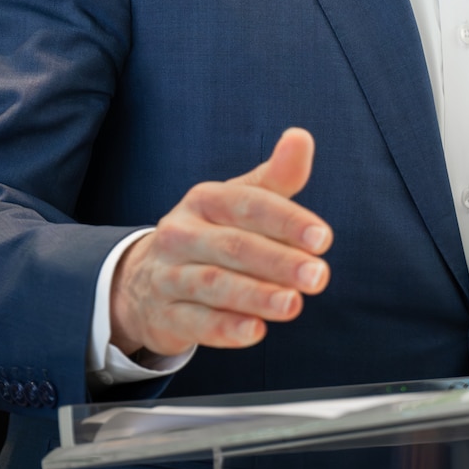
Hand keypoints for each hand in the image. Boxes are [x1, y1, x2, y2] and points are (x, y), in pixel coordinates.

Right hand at [109, 127, 332, 355]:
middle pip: (233, 246)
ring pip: (213, 285)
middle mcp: (182, 234)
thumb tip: (301, 137)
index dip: (287, 220)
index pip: (248, 204)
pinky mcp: (164, 315)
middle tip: (318, 276)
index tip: (323, 238)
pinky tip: (255, 331)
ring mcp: (168, 275)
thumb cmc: (211, 234)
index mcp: (205, 200)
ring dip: (256, 295)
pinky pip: (194, 323)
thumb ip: (276, 177)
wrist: (145, 281)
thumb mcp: (240, 202)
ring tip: (292, 305)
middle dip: (279, 261)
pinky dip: (225, 329)